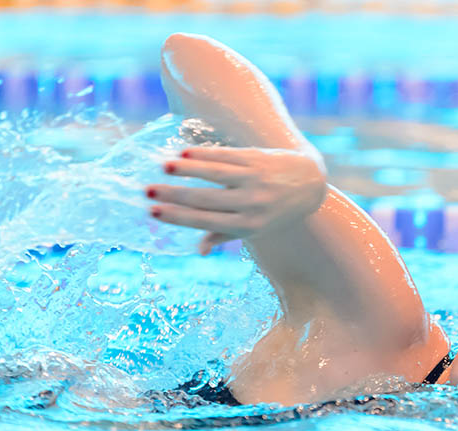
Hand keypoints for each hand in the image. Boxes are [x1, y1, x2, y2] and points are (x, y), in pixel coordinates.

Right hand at [145, 147, 327, 254]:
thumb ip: (226, 235)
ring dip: (187, 169)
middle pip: (205, 199)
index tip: (153, 211)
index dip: (178, 217)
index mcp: (248, 226)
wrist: (309, 184)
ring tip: (163, 167)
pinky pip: (226, 156)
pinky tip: (185, 153)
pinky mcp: (258, 159)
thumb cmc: (276, 211)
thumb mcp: (256, 229)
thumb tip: (199, 250)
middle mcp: (252, 204)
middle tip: (147, 190)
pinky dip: (204, 154)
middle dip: (174, 195)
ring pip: (215, 174)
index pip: (205, 222)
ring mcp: (256, 180)